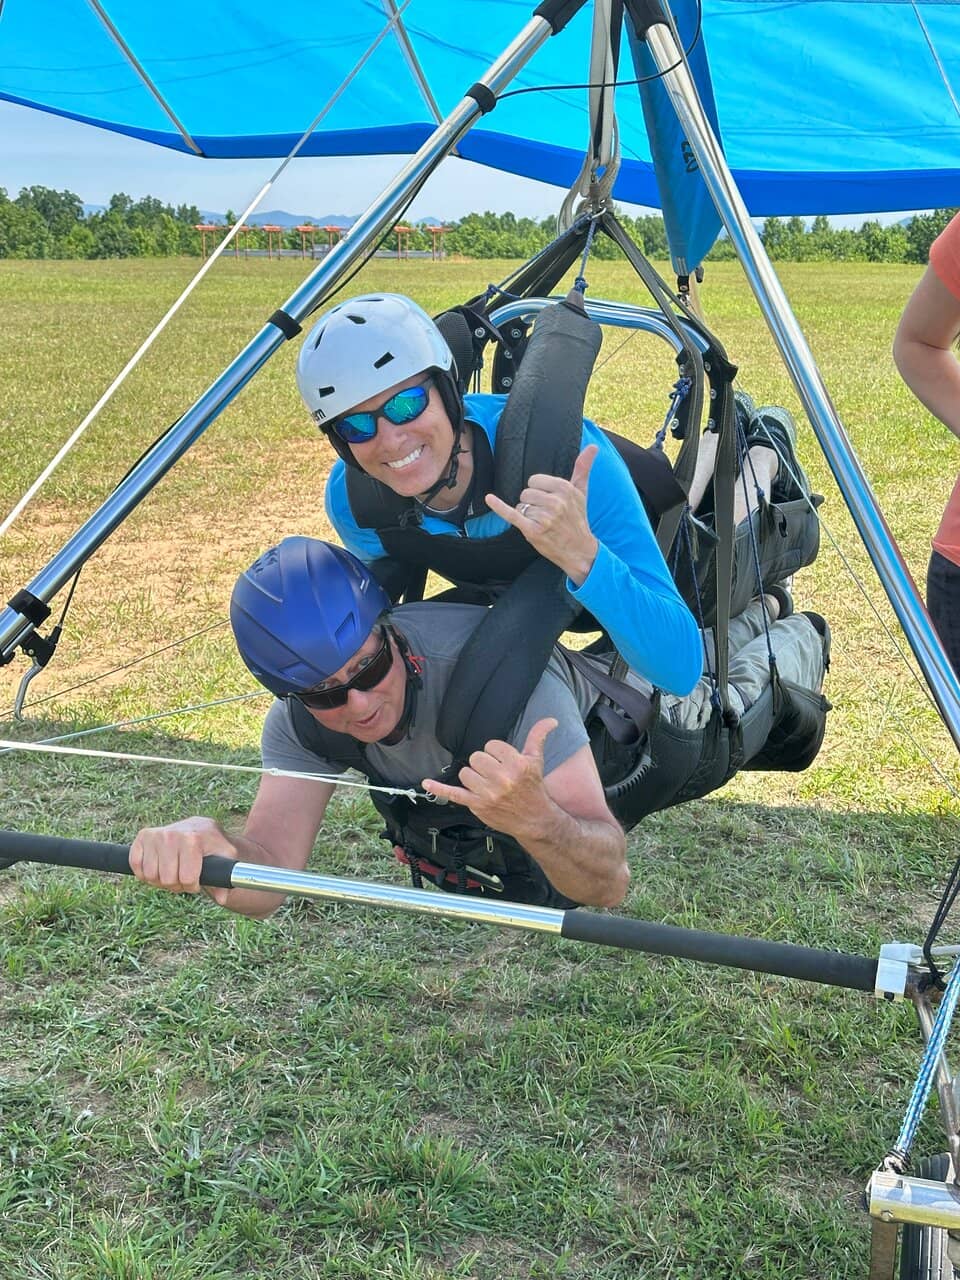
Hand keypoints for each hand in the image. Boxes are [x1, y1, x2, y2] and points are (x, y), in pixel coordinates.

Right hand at [129, 816, 234, 906]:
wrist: (200, 827)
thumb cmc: (214, 845)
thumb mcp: (226, 858)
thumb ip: (225, 878)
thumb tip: (221, 899)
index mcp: (192, 839)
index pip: (187, 879)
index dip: (192, 886)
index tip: (196, 881)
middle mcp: (171, 834)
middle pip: (167, 880)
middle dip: (177, 885)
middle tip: (184, 877)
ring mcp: (155, 835)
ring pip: (150, 876)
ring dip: (161, 880)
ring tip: (173, 871)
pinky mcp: (142, 837)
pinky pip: (136, 866)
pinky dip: (145, 873)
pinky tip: (159, 867)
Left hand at [424, 718, 557, 837]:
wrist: (534, 819)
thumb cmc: (533, 787)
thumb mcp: (537, 760)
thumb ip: (538, 737)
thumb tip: (551, 720)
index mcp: (516, 765)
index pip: (491, 745)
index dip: (497, 752)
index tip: (505, 762)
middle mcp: (501, 779)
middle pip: (476, 758)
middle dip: (485, 764)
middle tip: (496, 774)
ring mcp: (487, 794)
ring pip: (465, 773)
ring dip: (474, 776)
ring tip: (488, 784)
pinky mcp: (476, 805)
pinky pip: (453, 794)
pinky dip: (438, 789)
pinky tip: (425, 783)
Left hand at [485, 445, 599, 585]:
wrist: (579, 550)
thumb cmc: (577, 519)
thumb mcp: (581, 492)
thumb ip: (583, 468)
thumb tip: (593, 446)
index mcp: (565, 489)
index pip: (534, 480)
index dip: (538, 491)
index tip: (549, 501)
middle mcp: (555, 502)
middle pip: (525, 493)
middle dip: (532, 504)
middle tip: (547, 515)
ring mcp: (544, 517)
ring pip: (521, 506)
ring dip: (528, 515)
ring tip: (543, 524)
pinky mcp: (533, 531)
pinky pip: (512, 514)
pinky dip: (499, 507)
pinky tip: (489, 498)